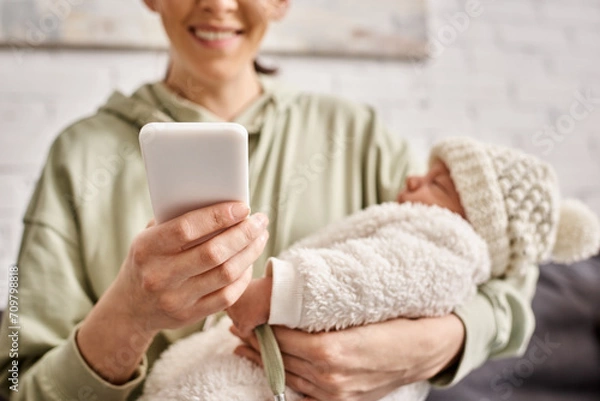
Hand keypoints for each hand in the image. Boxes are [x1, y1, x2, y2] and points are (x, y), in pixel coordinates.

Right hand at [77, 202, 268, 382]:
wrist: (130, 308)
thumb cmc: (148, 260)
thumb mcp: (149, 237)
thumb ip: (177, 220)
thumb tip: (221, 201)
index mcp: (147, 249)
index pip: (187, 229)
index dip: (218, 216)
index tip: (243, 207)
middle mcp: (159, 276)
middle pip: (213, 253)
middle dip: (244, 234)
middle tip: (260, 221)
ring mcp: (175, 299)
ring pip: (225, 274)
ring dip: (250, 253)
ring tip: (260, 237)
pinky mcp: (190, 316)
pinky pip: (227, 296)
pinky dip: (244, 276)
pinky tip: (249, 261)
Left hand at [231, 314, 464, 400]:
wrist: (427, 347)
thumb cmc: (396, 321)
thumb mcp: (359, 308)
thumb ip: (322, 310)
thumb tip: (289, 299)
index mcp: (332, 351)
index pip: (282, 338)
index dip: (260, 326)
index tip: (244, 314)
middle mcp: (330, 376)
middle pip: (280, 358)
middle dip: (255, 341)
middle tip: (235, 325)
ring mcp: (335, 392)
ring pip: (287, 376)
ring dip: (263, 360)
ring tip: (243, 344)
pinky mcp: (341, 400)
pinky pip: (302, 393)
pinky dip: (281, 380)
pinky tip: (268, 369)